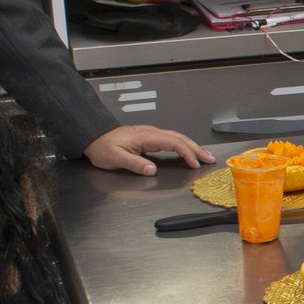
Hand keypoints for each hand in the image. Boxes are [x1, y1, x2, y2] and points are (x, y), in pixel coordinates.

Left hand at [83, 123, 213, 174]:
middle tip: (210, 159)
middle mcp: (150, 133)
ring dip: (192, 146)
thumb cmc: (102, 147)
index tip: (194, 163)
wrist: (93, 136)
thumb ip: (134, 163)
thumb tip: (152, 169)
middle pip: (179, 138)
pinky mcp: (148, 138)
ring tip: (203, 156)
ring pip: (176, 137)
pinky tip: (186, 151)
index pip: (172, 143)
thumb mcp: (114, 158)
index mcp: (145, 137)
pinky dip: (183, 145)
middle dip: (196, 148)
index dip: (186, 153)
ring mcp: (150, 134)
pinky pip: (171, 139)